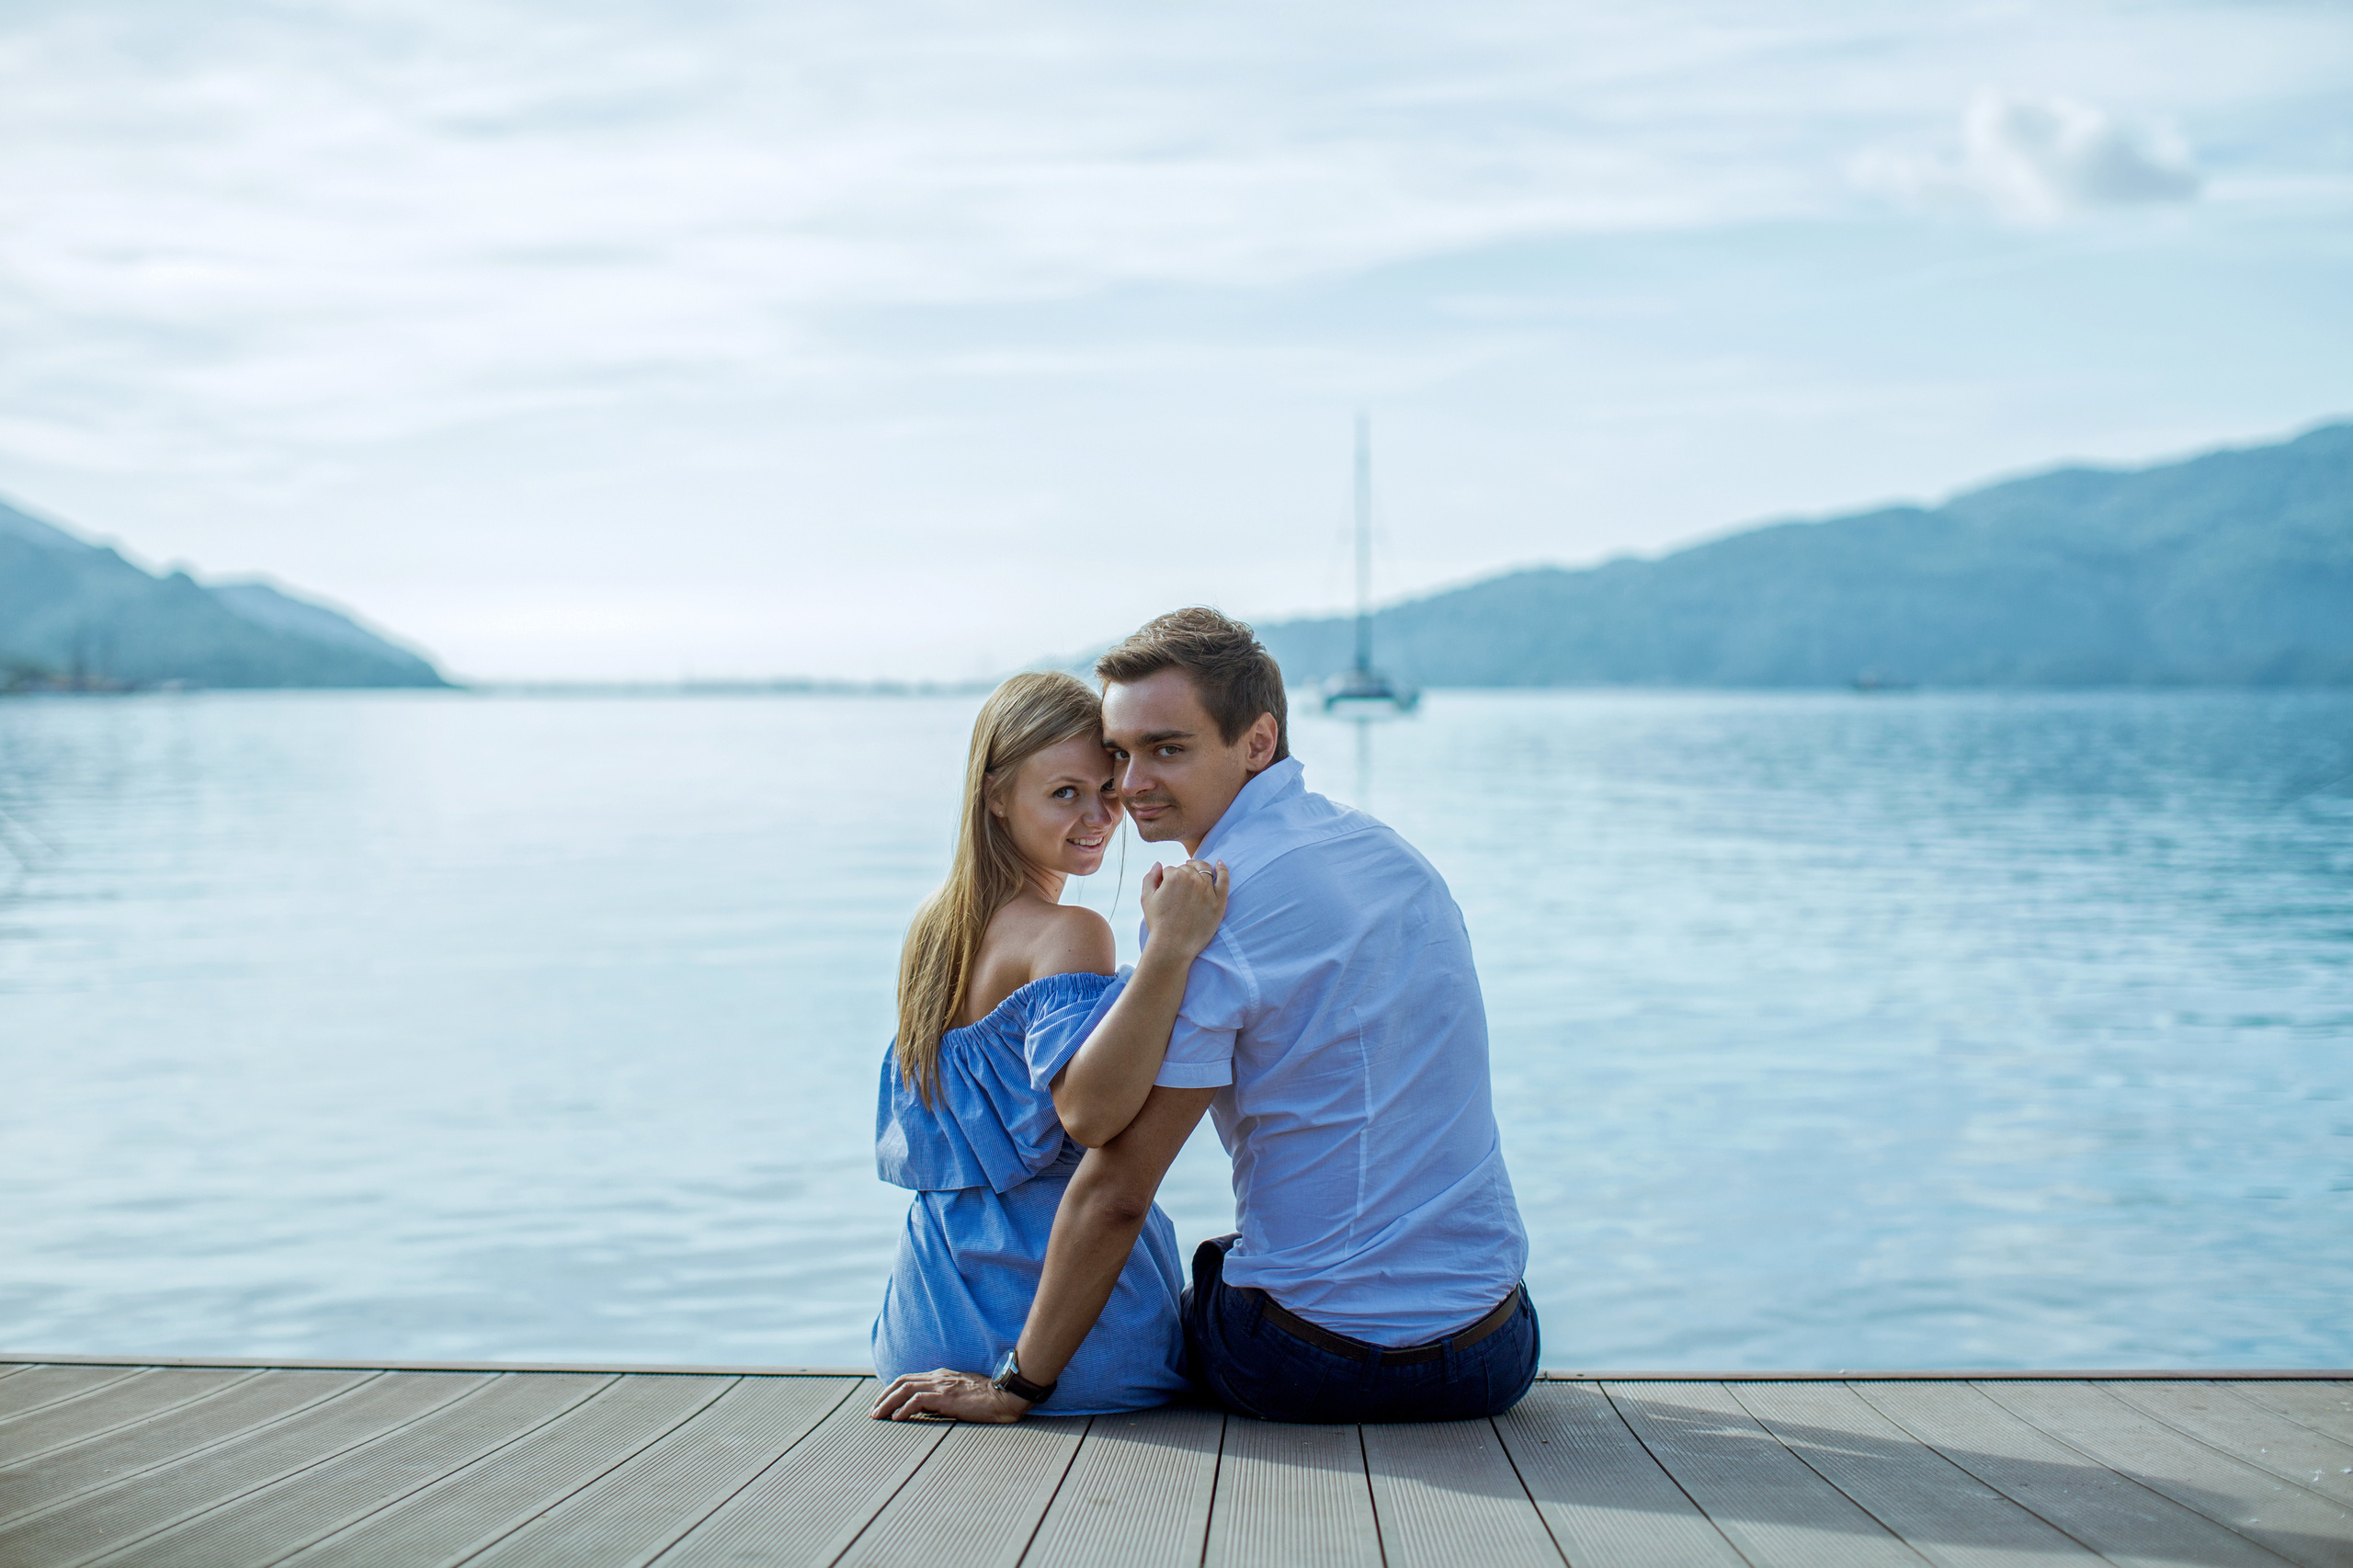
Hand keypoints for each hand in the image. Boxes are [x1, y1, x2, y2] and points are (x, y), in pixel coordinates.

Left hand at [870, 1368, 1031, 1422]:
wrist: (1004, 1395)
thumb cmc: (988, 1397)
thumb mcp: (963, 1394)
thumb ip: (945, 1398)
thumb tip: (929, 1410)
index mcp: (942, 1375)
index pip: (910, 1378)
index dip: (893, 1390)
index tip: (883, 1403)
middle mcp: (938, 1377)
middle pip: (902, 1381)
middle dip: (884, 1396)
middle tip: (874, 1412)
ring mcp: (942, 1386)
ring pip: (905, 1389)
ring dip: (888, 1403)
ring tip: (878, 1416)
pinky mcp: (946, 1397)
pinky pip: (917, 1400)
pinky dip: (904, 1409)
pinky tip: (897, 1419)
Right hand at [1139, 859, 1228, 959]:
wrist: (1173, 945)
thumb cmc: (1158, 923)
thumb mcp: (1146, 898)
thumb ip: (1150, 877)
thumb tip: (1158, 864)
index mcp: (1174, 876)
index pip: (1170, 870)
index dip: (1166, 879)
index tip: (1165, 891)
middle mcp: (1192, 879)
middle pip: (1187, 869)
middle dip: (1181, 875)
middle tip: (1177, 891)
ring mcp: (1208, 889)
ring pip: (1203, 870)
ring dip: (1197, 870)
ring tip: (1194, 872)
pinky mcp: (1219, 900)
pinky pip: (1223, 879)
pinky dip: (1222, 869)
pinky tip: (1219, 864)